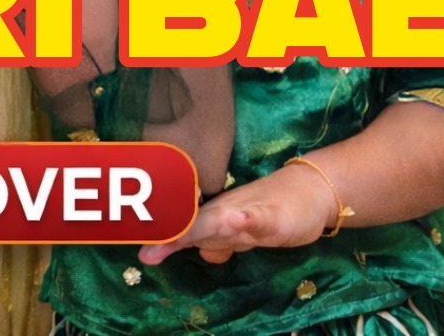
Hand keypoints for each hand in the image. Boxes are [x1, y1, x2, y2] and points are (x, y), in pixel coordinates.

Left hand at [137, 165, 338, 264]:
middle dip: (167, 237)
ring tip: (176, 234)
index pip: (179, 230)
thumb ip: (216, 242)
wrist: (310, 190)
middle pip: (190, 227)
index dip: (157, 238)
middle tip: (143, 250)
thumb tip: (197, 252)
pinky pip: (259, 218)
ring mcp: (247, 214)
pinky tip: (237, 218)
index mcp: (211, 218)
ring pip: (218, 222)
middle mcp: (223, 213)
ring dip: (197, 227)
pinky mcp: (274, 217)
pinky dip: (247, 218)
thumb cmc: (269, 211)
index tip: (133, 247)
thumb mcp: (239, 234)